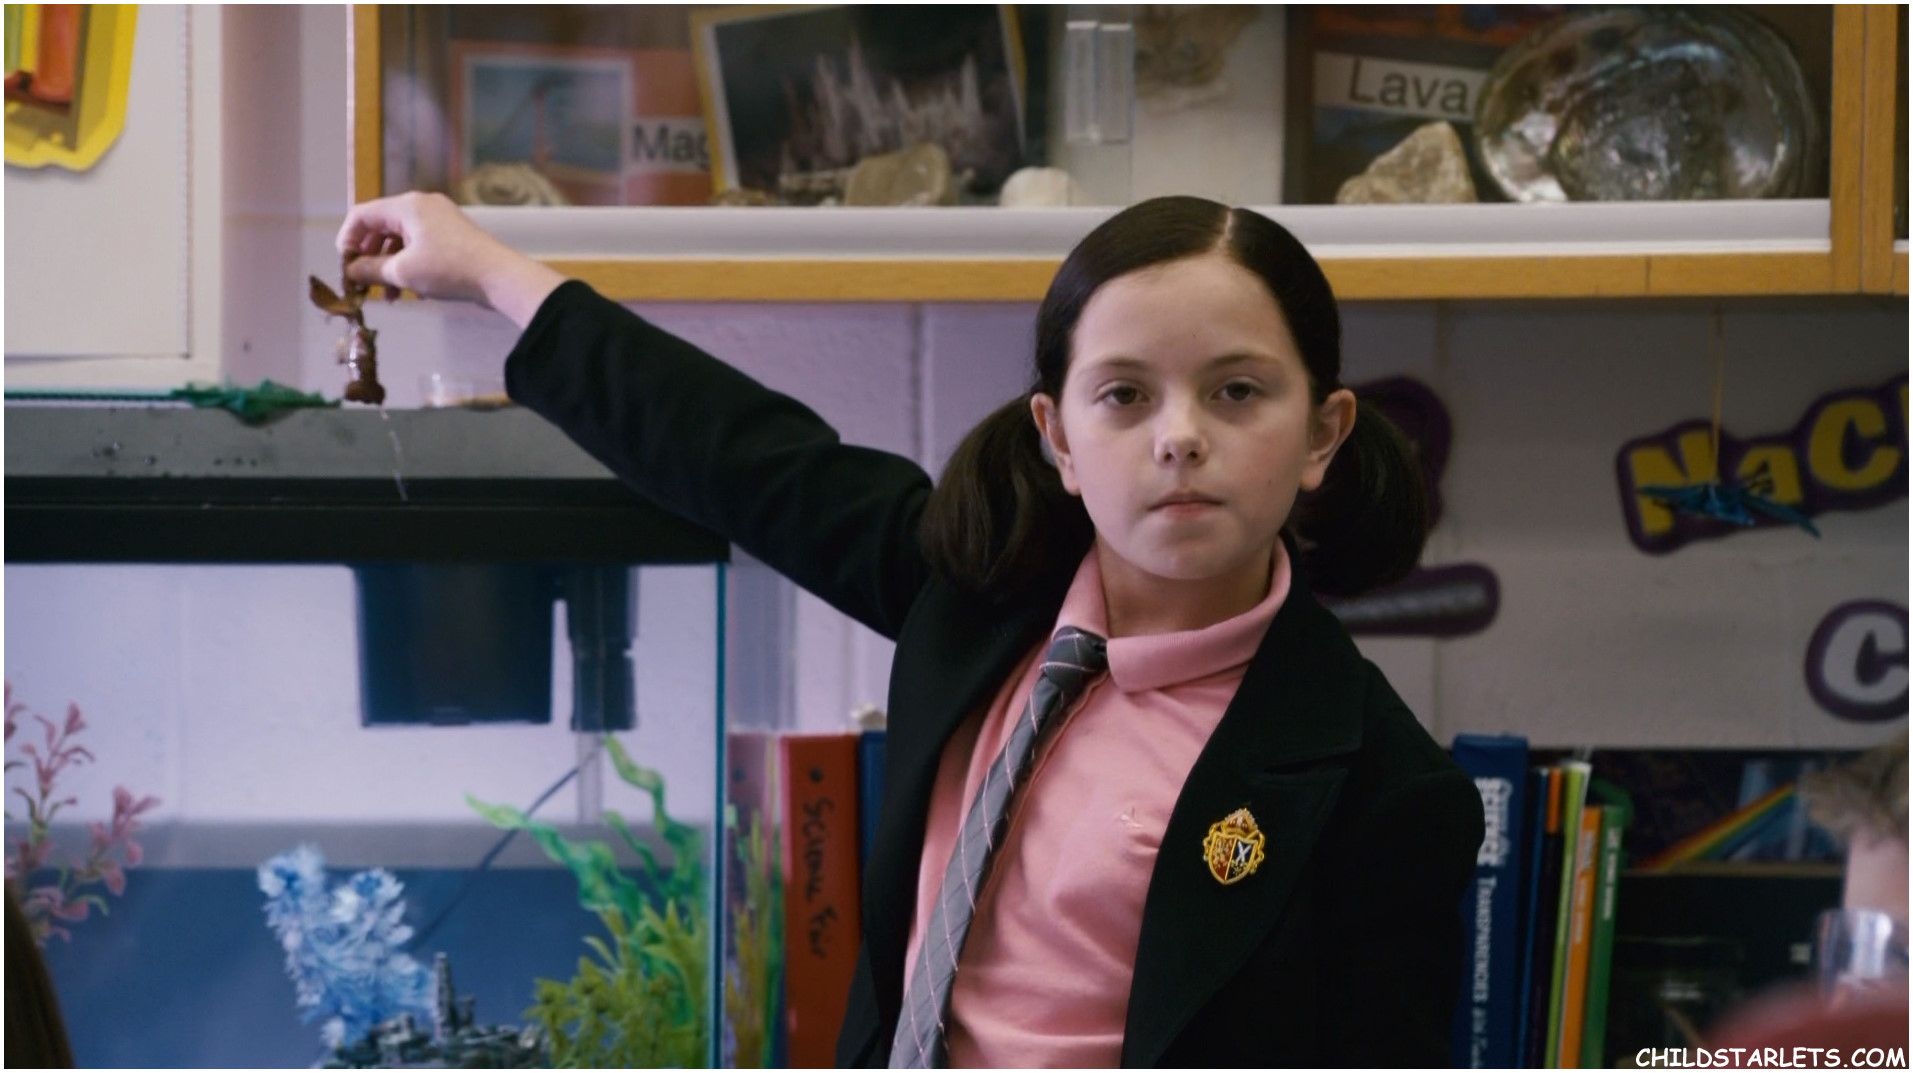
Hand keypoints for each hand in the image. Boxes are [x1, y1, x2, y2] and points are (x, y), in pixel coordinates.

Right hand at [336, 191, 563, 327]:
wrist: (500, 278)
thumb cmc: (449, 270)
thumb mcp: (402, 272)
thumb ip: (370, 269)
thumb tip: (350, 270)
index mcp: (407, 206)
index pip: (362, 215)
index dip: (348, 240)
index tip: (345, 267)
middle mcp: (422, 206)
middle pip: (381, 227)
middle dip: (369, 257)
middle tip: (363, 284)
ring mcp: (440, 220)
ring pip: (401, 241)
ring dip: (390, 268)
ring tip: (388, 297)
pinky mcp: (453, 237)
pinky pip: (420, 247)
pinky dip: (410, 266)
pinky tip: (413, 294)